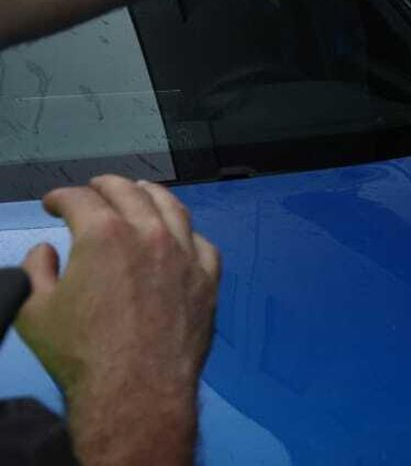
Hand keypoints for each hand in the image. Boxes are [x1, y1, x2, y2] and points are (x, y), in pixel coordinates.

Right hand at [17, 176, 219, 465]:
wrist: (136, 390)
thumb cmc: (83, 354)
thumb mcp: (35, 310)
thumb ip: (36, 270)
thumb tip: (47, 252)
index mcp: (104, 235)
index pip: (79, 199)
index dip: (61, 197)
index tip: (54, 203)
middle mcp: (150, 234)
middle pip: (129, 192)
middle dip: (105, 186)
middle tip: (94, 189)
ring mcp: (185, 255)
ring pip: (172, 208)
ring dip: (151, 194)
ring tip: (139, 191)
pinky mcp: (209, 279)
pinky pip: (202, 243)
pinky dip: (186, 233)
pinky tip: (179, 235)